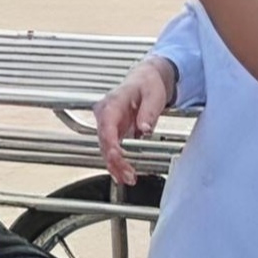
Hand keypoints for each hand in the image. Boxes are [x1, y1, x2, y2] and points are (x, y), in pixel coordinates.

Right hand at [96, 56, 177, 185]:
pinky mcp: (113, 131)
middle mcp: (105, 114)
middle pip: (104, 142)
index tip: (117, 157)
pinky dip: (116, 162)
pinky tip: (122, 173)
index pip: (106, 127)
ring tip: (128, 178)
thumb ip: (148, 112)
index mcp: (112, 103)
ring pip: (105, 148)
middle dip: (114, 161)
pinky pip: (111, 148)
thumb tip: (144, 128)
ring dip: (115, 165)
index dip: (110, 144)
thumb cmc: (147, 84)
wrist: (145, 79)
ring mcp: (107, 123)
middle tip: (128, 175)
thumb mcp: (153, 95)